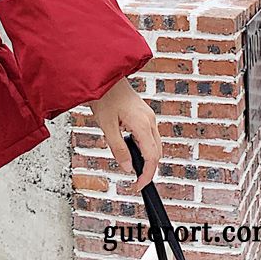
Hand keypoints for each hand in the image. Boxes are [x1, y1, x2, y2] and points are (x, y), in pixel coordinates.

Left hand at [86, 77, 161, 193]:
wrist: (104, 74)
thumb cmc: (104, 95)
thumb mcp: (106, 124)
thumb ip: (118, 148)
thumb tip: (128, 168)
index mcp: (143, 124)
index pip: (152, 157)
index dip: (146, 175)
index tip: (138, 186)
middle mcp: (150, 120)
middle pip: (156, 152)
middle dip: (148, 168)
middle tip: (134, 180)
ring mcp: (148, 115)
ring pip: (154, 143)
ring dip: (146, 156)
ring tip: (130, 163)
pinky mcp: (143, 112)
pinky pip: (148, 134)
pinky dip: (143, 145)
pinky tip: (129, 145)